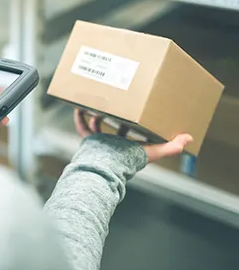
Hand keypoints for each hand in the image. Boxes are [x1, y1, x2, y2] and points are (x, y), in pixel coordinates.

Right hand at [74, 109, 191, 162]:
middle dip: (116, 118)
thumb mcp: (154, 151)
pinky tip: (80, 108)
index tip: (138, 111)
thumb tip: (189, 138)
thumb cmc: (128, 162)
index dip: (136, 123)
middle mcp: (114, 145)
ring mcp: (101, 142)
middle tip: (117, 104)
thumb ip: (172, 146)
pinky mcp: (89, 141)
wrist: (106, 166)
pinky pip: (82, 128)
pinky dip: (80, 118)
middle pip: (115, 130)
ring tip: (98, 104)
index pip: (134, 134)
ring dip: (98, 116)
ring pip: (97, 127)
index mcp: (129, 147)